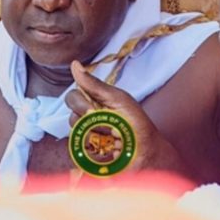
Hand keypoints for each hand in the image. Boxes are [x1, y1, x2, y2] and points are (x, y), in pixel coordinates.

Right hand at [65, 61, 185, 172]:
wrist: (148, 153)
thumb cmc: (137, 124)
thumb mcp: (117, 99)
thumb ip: (94, 85)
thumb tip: (74, 64)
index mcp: (96, 101)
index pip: (73, 96)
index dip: (80, 103)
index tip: (93, 109)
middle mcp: (89, 118)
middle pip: (71, 116)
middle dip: (88, 121)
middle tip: (107, 125)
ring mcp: (88, 136)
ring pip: (74, 134)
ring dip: (93, 136)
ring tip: (112, 138)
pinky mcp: (88, 154)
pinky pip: (77, 152)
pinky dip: (90, 150)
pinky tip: (105, 150)